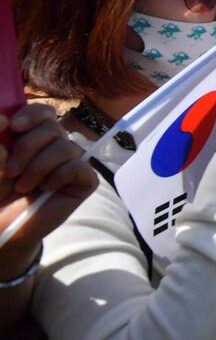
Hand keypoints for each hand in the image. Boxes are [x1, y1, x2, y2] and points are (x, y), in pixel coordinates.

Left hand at [0, 105, 98, 277]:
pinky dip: (57, 177)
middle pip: (53, 126)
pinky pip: (78, 167)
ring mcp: (70, 163)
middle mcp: (52, 146)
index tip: (12, 127)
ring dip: (38, 167)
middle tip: (10, 171)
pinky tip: (45, 190)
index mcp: (31, 137)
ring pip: (65, 146)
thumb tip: (5, 121)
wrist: (4, 227)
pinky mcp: (84, 180)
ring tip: (23, 187)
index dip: (31, 114)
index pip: (42, 112)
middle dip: (28, 146)